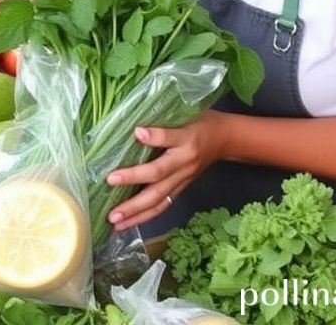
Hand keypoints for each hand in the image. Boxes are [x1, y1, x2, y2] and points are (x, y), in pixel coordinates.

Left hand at [105, 110, 226, 231]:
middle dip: (134, 179)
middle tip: (110, 180)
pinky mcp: (181, 189)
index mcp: (187, 138)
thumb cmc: (200, 121)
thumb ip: (164, 120)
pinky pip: (163, 206)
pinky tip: (127, 224)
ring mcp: (183, 179)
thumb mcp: (188, 111)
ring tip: (114, 219)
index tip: (137, 132)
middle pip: (159, 173)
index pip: (169, 137)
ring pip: (159, 198)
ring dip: (135, 210)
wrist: (224, 140)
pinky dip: (144, 217)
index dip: (154, 136)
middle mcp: (185, 161)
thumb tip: (135, 125)